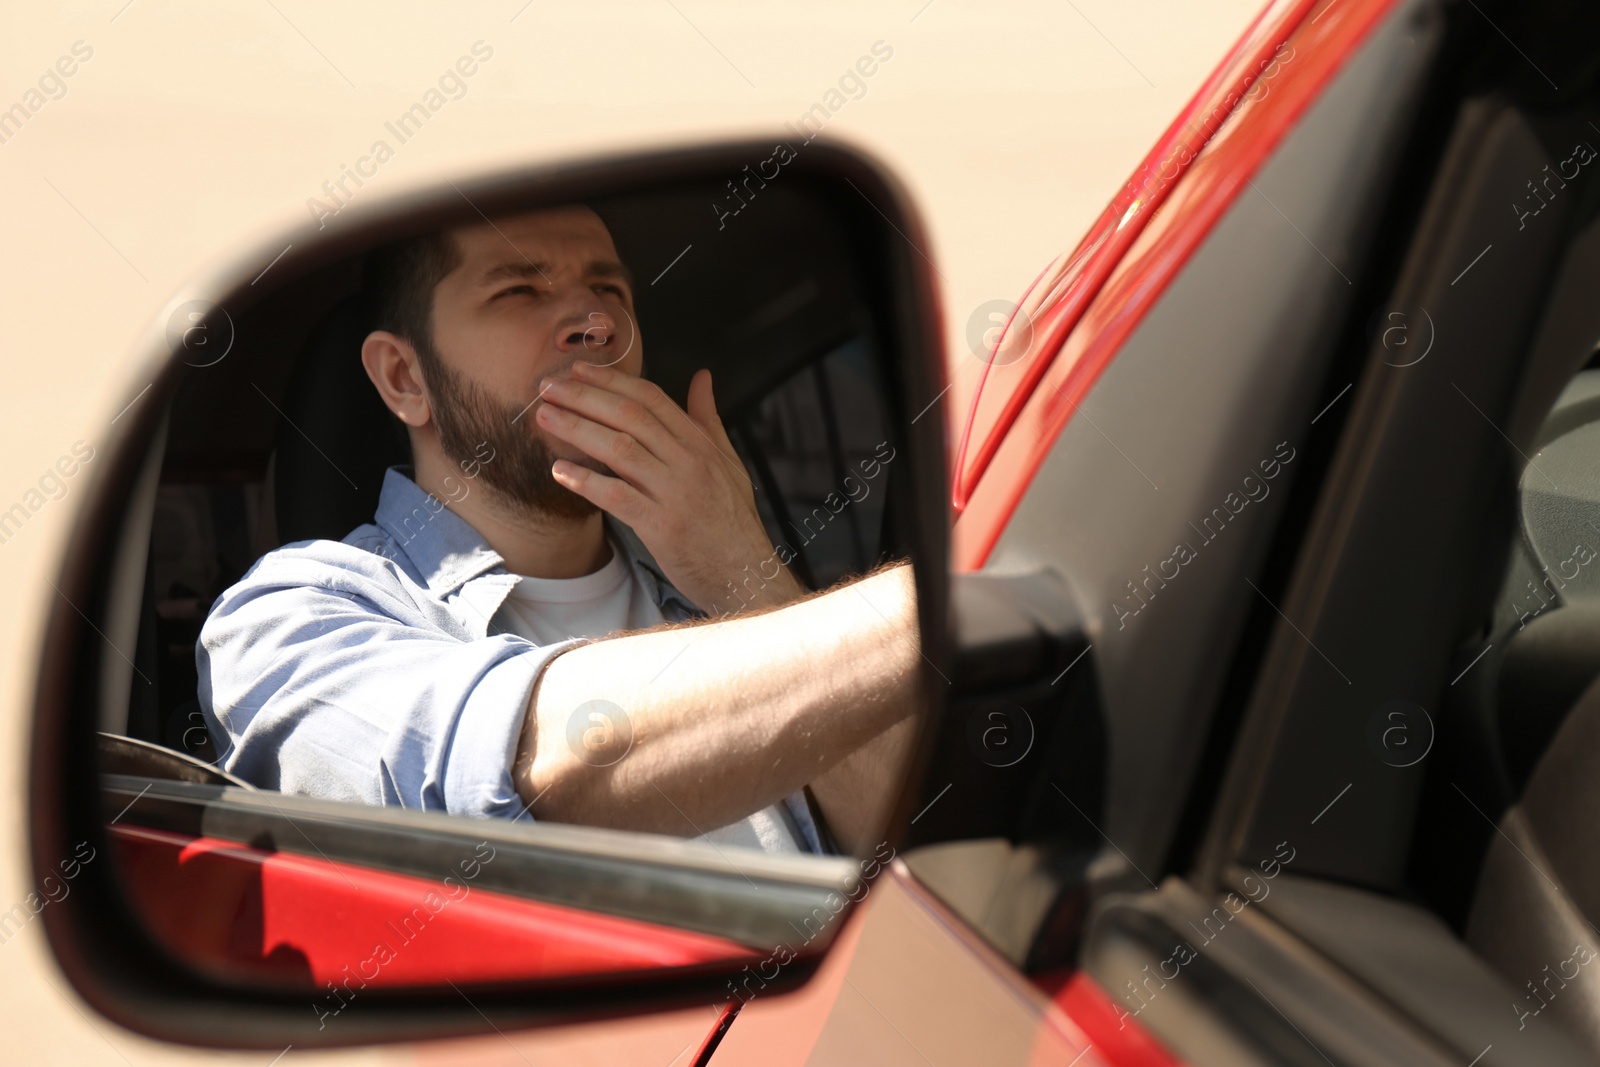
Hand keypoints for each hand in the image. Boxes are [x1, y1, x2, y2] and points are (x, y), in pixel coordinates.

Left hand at [536, 360, 803, 613]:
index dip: (611, 380)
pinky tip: (560, 470)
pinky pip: (618, 497)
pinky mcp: (662, 526)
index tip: (578, 369)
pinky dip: (587, 482)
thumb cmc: (732, 518)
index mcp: (700, 443)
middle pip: (629, 416)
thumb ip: (708, 418)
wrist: (745, 570)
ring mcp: (674, 493)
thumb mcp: (728, 460)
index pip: (651, 398)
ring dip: (577, 430)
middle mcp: (687, 461)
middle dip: (584, 397)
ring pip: (619, 449)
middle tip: (548, 387)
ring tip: (545, 418)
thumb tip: (702, 377)